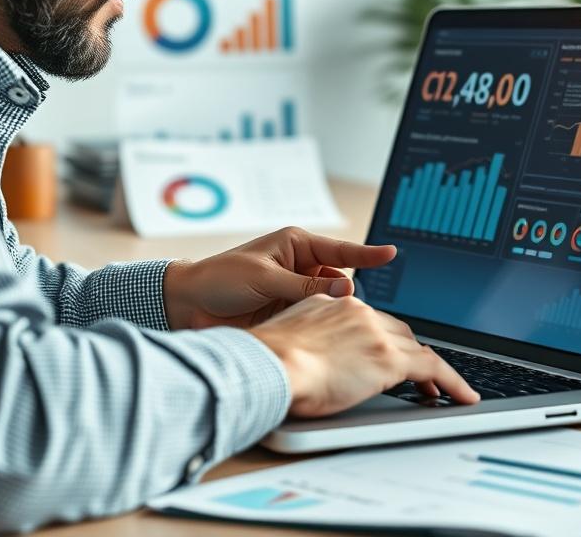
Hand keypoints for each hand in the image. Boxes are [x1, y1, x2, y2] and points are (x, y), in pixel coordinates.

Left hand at [162, 227, 396, 329]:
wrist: (187, 304)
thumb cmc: (220, 280)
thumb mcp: (265, 280)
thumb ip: (306, 288)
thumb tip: (346, 294)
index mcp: (296, 245)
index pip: (340, 251)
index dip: (367, 254)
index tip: (393, 254)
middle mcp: (300, 266)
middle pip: (340, 281)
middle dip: (349, 296)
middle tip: (357, 313)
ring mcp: (295, 291)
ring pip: (330, 303)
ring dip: (334, 313)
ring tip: (336, 326)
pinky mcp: (288, 313)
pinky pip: (315, 318)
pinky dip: (320, 326)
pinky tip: (322, 335)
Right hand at [251, 294, 480, 416]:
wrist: (271, 365)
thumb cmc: (265, 362)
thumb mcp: (284, 339)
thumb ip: (302, 341)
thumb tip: (299, 359)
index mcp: (330, 303)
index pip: (367, 318)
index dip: (381, 335)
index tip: (383, 347)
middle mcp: (356, 311)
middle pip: (396, 330)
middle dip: (408, 349)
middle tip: (418, 370)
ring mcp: (376, 333)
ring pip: (415, 348)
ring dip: (428, 368)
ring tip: (440, 388)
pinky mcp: (390, 359)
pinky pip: (433, 368)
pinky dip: (452, 381)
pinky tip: (462, 395)